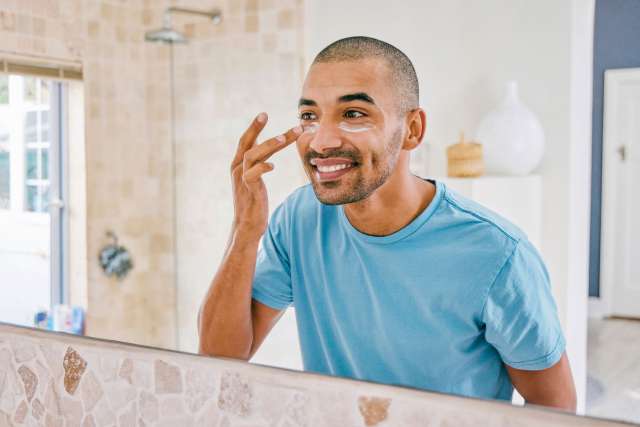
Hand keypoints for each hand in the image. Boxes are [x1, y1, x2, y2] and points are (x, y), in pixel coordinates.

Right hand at [230, 112, 301, 241]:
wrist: (247, 225)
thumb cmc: (254, 201)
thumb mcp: (254, 178)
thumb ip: (258, 163)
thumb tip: (266, 151)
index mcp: (239, 164)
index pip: (245, 141)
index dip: (253, 127)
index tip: (264, 114)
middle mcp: (237, 169)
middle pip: (247, 143)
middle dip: (257, 128)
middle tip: (266, 114)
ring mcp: (242, 179)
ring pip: (252, 156)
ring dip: (268, 145)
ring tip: (284, 137)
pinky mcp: (249, 190)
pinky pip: (252, 175)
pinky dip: (262, 168)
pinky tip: (272, 166)